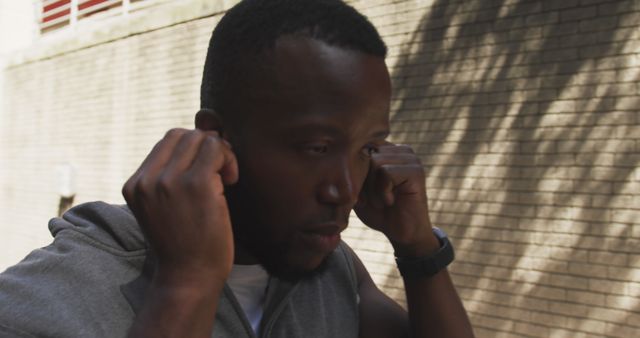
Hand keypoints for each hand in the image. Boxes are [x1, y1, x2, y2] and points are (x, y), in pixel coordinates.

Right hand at [122, 128, 237, 282]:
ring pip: (202, 139)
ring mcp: (169, 180)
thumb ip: (167, 178)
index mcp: (135, 184)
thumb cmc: (184, 245)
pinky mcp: (196, 184)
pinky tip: (232, 181)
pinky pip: (217, 149)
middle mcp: (147, 179)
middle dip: (208, 147)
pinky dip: (229, 160)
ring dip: (221, 153)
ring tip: (227, 178)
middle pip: (184, 135)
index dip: (193, 148)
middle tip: (221, 173)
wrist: (190, 277)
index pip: (167, 141)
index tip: (208, 171)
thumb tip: (199, 141)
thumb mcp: (163, 208)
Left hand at [354, 143, 437, 256]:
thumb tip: (334, 155)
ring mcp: (410, 158)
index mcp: (388, 150)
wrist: (401, 233)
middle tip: (370, 201)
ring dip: (372, 188)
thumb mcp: (358, 188)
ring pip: (375, 162)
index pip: (361, 146)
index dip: (354, 170)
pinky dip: (382, 191)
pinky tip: (390, 201)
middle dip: (362, 180)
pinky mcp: (415, 171)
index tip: (360, 194)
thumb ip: (350, 170)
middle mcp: (400, 150)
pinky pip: (386, 172)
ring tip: (380, 201)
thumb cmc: (379, 211)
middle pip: (366, 153)